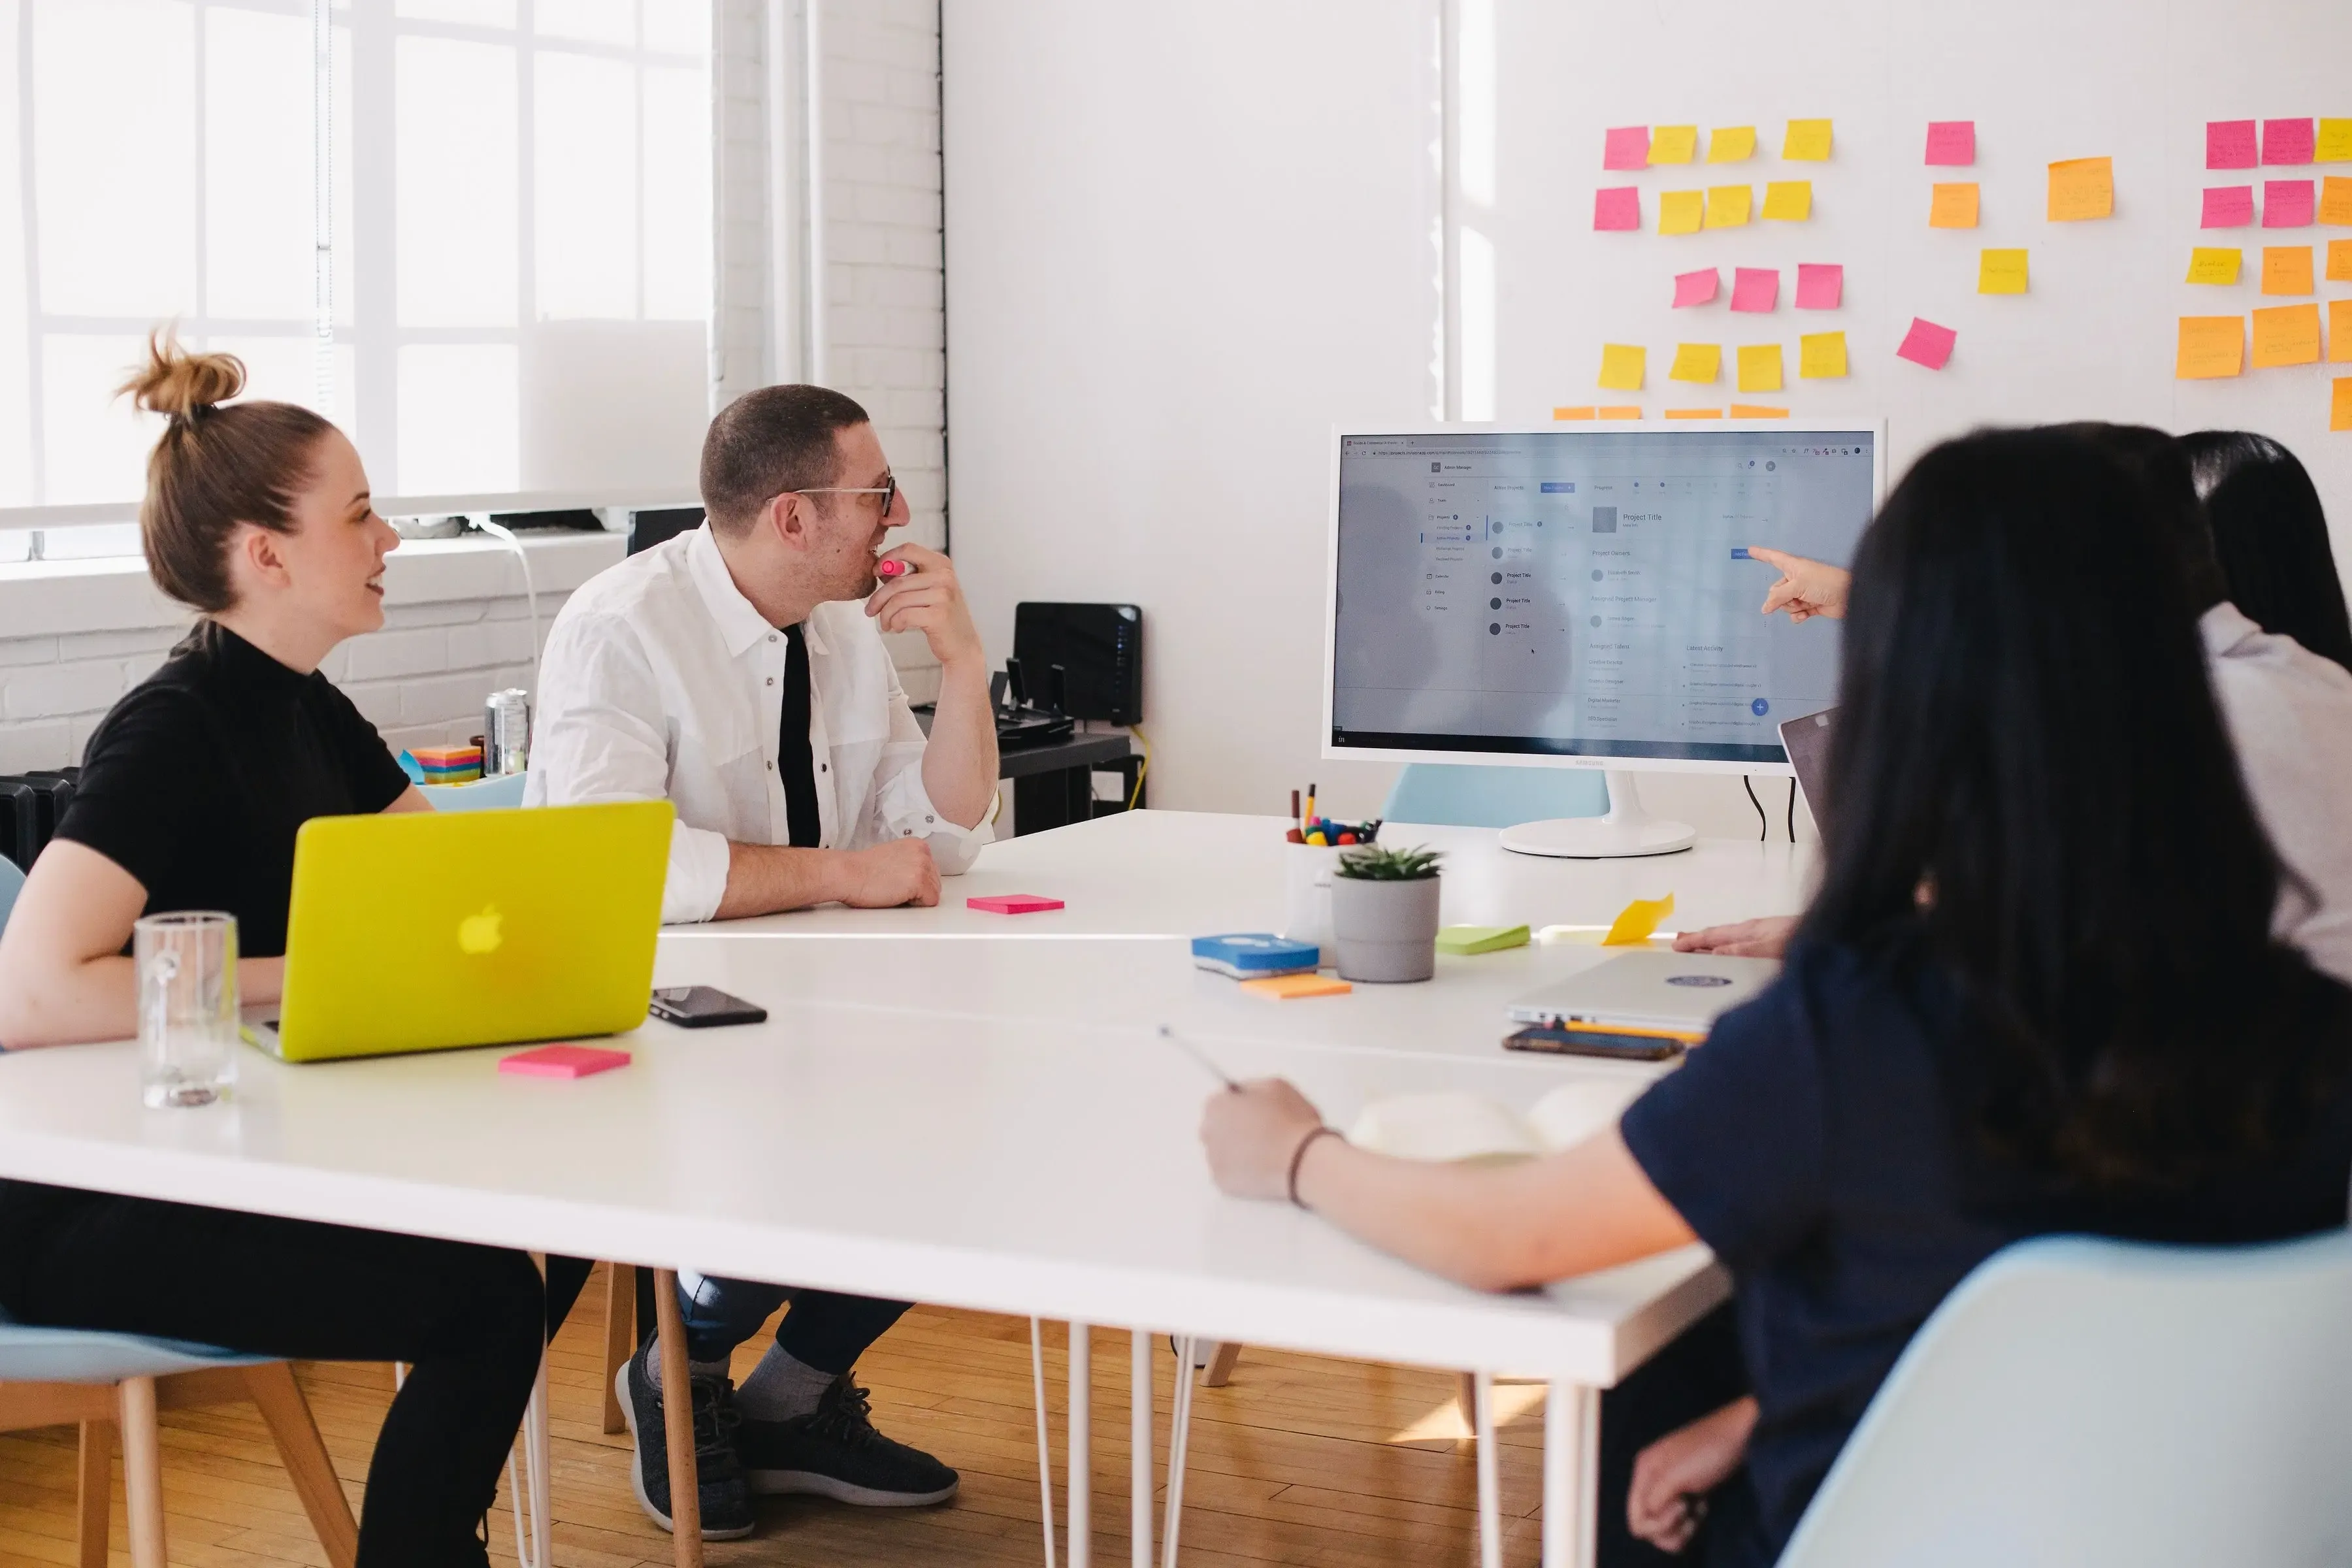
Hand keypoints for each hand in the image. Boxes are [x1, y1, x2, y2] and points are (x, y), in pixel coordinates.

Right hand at [836, 839, 940, 907]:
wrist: (848, 874)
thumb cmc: (863, 870)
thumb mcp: (893, 856)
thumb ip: (910, 862)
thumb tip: (919, 876)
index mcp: (917, 845)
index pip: (932, 870)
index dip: (916, 882)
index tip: (900, 881)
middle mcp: (923, 852)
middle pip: (936, 882)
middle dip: (920, 890)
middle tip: (895, 887)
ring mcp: (922, 866)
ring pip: (935, 892)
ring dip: (917, 897)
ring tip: (895, 890)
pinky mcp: (919, 882)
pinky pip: (931, 901)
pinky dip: (916, 904)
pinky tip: (897, 896)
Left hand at [866, 543, 983, 668]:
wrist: (962, 644)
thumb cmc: (941, 616)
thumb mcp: (927, 591)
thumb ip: (906, 577)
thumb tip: (880, 569)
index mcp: (941, 564)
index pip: (908, 549)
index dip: (887, 557)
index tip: (875, 572)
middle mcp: (944, 576)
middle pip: (898, 581)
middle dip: (878, 598)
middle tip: (869, 611)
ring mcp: (944, 595)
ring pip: (898, 600)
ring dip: (885, 615)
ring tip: (885, 624)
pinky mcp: (939, 615)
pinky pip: (904, 615)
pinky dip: (895, 623)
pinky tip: (897, 628)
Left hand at [1200, 1079, 1326, 1200]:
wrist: (1302, 1161)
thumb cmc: (1291, 1123)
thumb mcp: (1275, 1086)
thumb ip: (1252, 1086)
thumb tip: (1245, 1093)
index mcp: (1217, 1106)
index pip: (1219, 1102)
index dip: (1239, 1106)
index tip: (1253, 1111)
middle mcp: (1209, 1132)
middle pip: (1217, 1127)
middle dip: (1234, 1128)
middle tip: (1260, 1131)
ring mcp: (1214, 1160)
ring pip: (1223, 1151)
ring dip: (1237, 1150)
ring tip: (1264, 1151)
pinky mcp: (1224, 1183)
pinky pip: (1230, 1173)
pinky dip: (1242, 1171)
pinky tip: (1262, 1166)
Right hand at [1627, 1397, 1757, 1553]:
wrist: (1740, 1437)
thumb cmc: (1707, 1453)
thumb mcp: (1675, 1475)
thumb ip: (1654, 1499)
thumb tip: (1646, 1521)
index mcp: (1644, 1473)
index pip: (1636, 1519)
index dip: (1656, 1524)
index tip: (1680, 1506)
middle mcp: (1652, 1483)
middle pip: (1648, 1527)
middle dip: (1670, 1528)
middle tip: (1689, 1511)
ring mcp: (1670, 1490)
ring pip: (1665, 1529)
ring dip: (1681, 1530)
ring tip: (1697, 1513)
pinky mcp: (1687, 1496)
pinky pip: (1679, 1523)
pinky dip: (1690, 1523)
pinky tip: (1703, 1507)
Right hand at [1671, 915, 1796, 957]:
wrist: (1838, 936)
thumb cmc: (1808, 938)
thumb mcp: (1773, 947)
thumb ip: (1744, 950)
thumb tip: (1715, 952)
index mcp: (1750, 930)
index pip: (1714, 936)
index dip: (1694, 941)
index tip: (1676, 946)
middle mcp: (1755, 932)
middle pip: (1720, 936)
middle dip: (1699, 940)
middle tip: (1680, 944)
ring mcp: (1765, 937)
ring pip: (1731, 941)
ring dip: (1713, 945)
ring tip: (1699, 949)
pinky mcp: (1775, 944)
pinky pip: (1742, 947)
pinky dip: (1729, 950)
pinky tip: (1733, 956)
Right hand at [1748, 548, 1849, 622]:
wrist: (1849, 596)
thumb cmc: (1824, 583)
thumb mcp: (1797, 586)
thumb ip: (1778, 597)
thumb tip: (1765, 608)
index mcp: (1793, 567)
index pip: (1773, 558)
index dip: (1762, 554)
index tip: (1750, 550)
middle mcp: (1796, 578)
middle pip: (1776, 590)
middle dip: (1781, 598)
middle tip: (1795, 597)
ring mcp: (1803, 593)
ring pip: (1785, 603)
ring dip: (1792, 608)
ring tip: (1804, 606)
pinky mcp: (1810, 606)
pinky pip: (1795, 613)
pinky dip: (1798, 616)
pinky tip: (1804, 616)